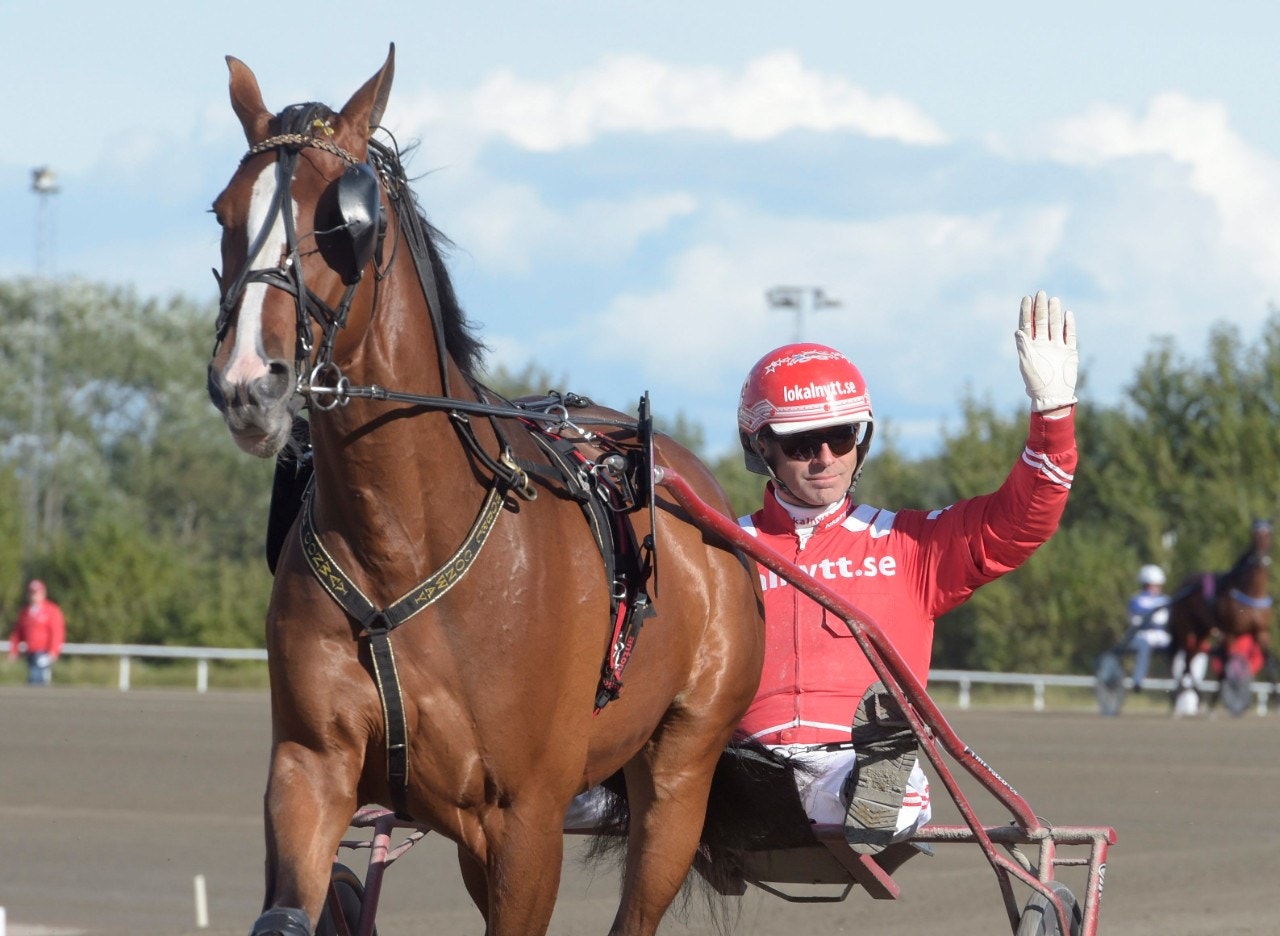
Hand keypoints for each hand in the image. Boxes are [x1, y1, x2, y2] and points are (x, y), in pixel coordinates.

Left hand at [1015, 290, 1077, 412]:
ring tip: (1053, 300)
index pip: (1027, 325)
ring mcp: (1056, 347)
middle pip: (1041, 322)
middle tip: (1041, 293)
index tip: (1027, 298)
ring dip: (1054, 313)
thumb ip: (1023, 347)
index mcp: (1030, 347)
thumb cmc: (1036, 383)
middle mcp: (1043, 344)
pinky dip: (1069, 325)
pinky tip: (1068, 314)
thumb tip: (1017, 330)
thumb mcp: (1026, 365)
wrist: (1053, 396)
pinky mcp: (1069, 352)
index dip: (1026, 312)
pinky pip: (1070, 336)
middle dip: (1040, 308)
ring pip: (1055, 326)